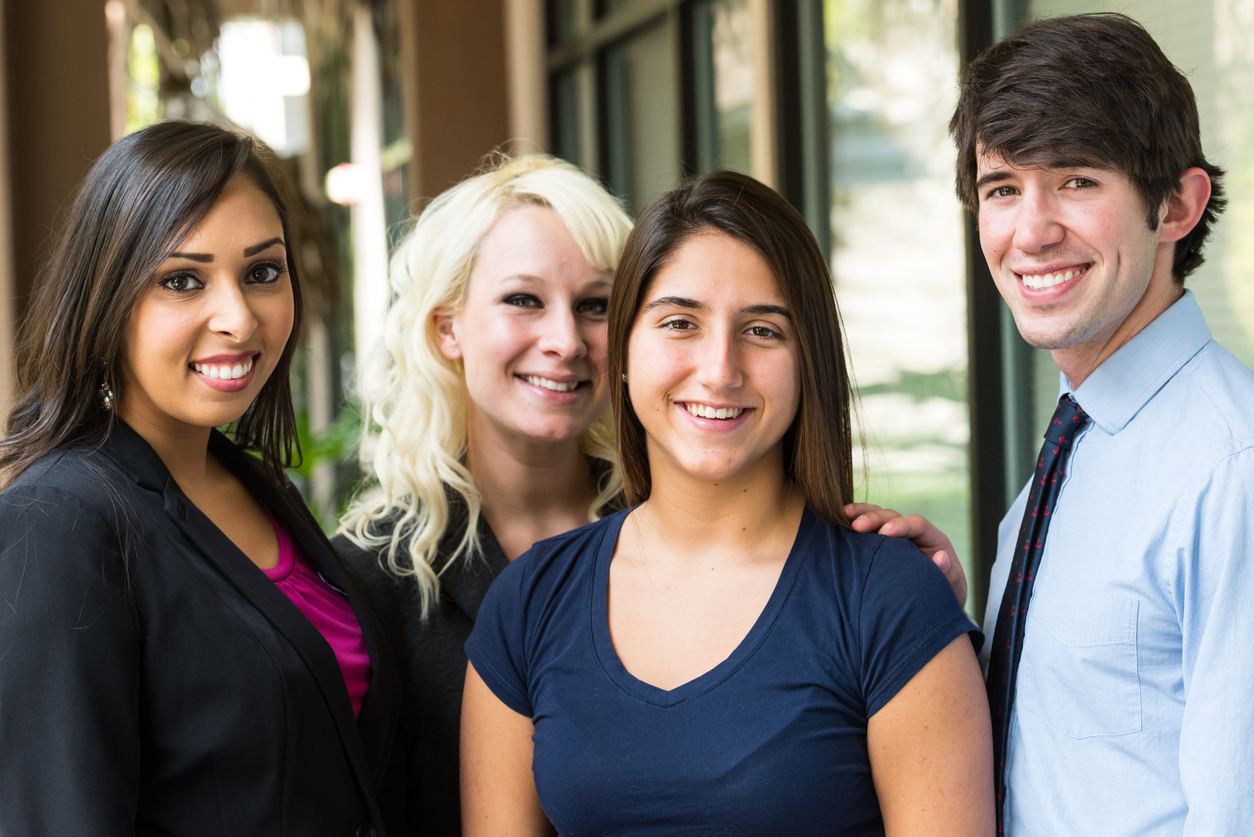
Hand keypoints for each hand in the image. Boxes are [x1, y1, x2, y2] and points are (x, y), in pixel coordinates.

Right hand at [845, 503, 966, 608]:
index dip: (902, 525)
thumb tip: (942, 558)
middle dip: (875, 518)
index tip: (885, 533)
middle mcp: (913, 533)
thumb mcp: (952, 590)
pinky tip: (838, 523)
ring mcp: (895, 537)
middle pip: (894, 516)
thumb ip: (949, 575)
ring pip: (878, 516)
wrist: (932, 606)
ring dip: (860, 513)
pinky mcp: (880, 543)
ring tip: (843, 514)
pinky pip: (867, 528)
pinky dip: (853, 523)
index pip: (918, 524)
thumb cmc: (944, 597)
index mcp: (933, 540)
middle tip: (857, 526)